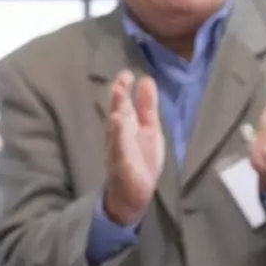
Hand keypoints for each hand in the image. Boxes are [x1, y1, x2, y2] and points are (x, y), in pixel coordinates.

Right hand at [104, 71, 165, 225]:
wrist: (134, 193)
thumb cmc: (141, 159)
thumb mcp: (149, 129)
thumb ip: (147, 106)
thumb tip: (146, 80)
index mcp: (127, 124)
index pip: (124, 102)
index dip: (124, 88)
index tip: (127, 72)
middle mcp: (119, 134)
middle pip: (118, 112)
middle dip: (118, 96)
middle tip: (122, 78)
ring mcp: (118, 149)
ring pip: (116, 129)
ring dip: (117, 111)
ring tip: (118, 95)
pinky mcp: (121, 164)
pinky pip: (119, 149)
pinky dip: (118, 136)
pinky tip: (117, 122)